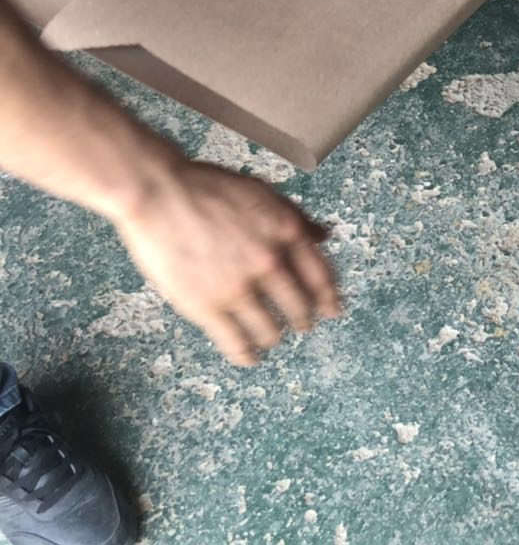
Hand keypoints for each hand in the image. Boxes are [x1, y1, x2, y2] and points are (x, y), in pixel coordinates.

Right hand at [113, 159, 342, 365]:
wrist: (160, 193)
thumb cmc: (207, 186)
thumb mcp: (261, 191)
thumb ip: (295, 216)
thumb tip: (324, 235)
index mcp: (286, 231)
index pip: (320, 275)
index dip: (329, 298)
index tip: (333, 310)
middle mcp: (269, 262)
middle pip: (299, 306)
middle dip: (303, 320)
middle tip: (302, 325)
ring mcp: (238, 287)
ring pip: (270, 329)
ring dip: (274, 337)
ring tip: (272, 338)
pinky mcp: (207, 306)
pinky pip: (236, 342)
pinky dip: (247, 355)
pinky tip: (250, 358)